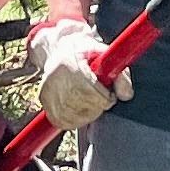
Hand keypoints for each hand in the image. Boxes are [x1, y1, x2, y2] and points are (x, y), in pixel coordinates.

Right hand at [29, 17, 130, 134]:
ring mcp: (47, 89)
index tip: (109, 96)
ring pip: (73, 116)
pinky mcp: (44, 100)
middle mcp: (54, 77)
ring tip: (91, 102)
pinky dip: (75, 120)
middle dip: (98, 106)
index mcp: (70, 63)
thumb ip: (121, 75)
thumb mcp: (107, 56)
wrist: (60, 49)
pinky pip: (62, 121)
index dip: (104, 98)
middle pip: (82, 106)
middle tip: (101, 98)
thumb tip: (125, 96)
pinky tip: (80, 109)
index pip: (90, 92)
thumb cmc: (87, 53)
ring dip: (88, 114)